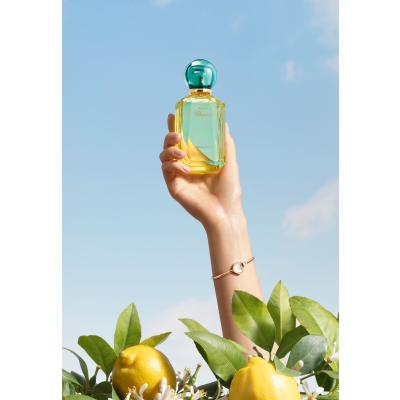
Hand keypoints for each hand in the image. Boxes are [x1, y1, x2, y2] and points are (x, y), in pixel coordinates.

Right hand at [160, 114, 243, 229]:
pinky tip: (185, 169)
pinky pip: (166, 170)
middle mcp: (185, 165)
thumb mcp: (229, 161)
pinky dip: (173, 166)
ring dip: (170, 150)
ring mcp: (178, 176)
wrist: (225, 211)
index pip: (183, 140)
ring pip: (164, 156)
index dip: (175, 127)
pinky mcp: (173, 186)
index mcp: (196, 159)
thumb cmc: (229, 189)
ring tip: (182, 153)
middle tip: (177, 134)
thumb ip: (226, 143)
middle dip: (169, 136)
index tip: (172, 115)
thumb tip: (224, 123)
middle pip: (170, 146)